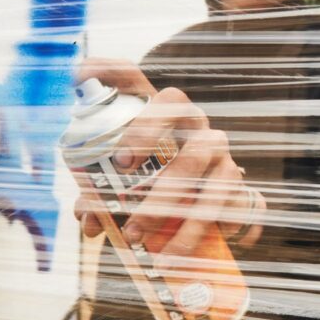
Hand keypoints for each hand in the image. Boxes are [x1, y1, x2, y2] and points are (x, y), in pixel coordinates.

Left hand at [74, 59, 264, 253]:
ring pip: (202, 159)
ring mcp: (221, 151)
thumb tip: (89, 222)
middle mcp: (192, 124)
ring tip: (140, 239)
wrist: (215, 209)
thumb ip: (102, 198)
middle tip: (121, 164)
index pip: (134, 78)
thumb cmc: (159, 189)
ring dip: (170, 201)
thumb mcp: (128, 188)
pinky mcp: (240, 184)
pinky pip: (236, 199)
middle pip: (176, 106)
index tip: (79, 77)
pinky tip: (195, 248)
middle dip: (148, 132)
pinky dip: (213, 225)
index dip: (107, 71)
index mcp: (158, 117)